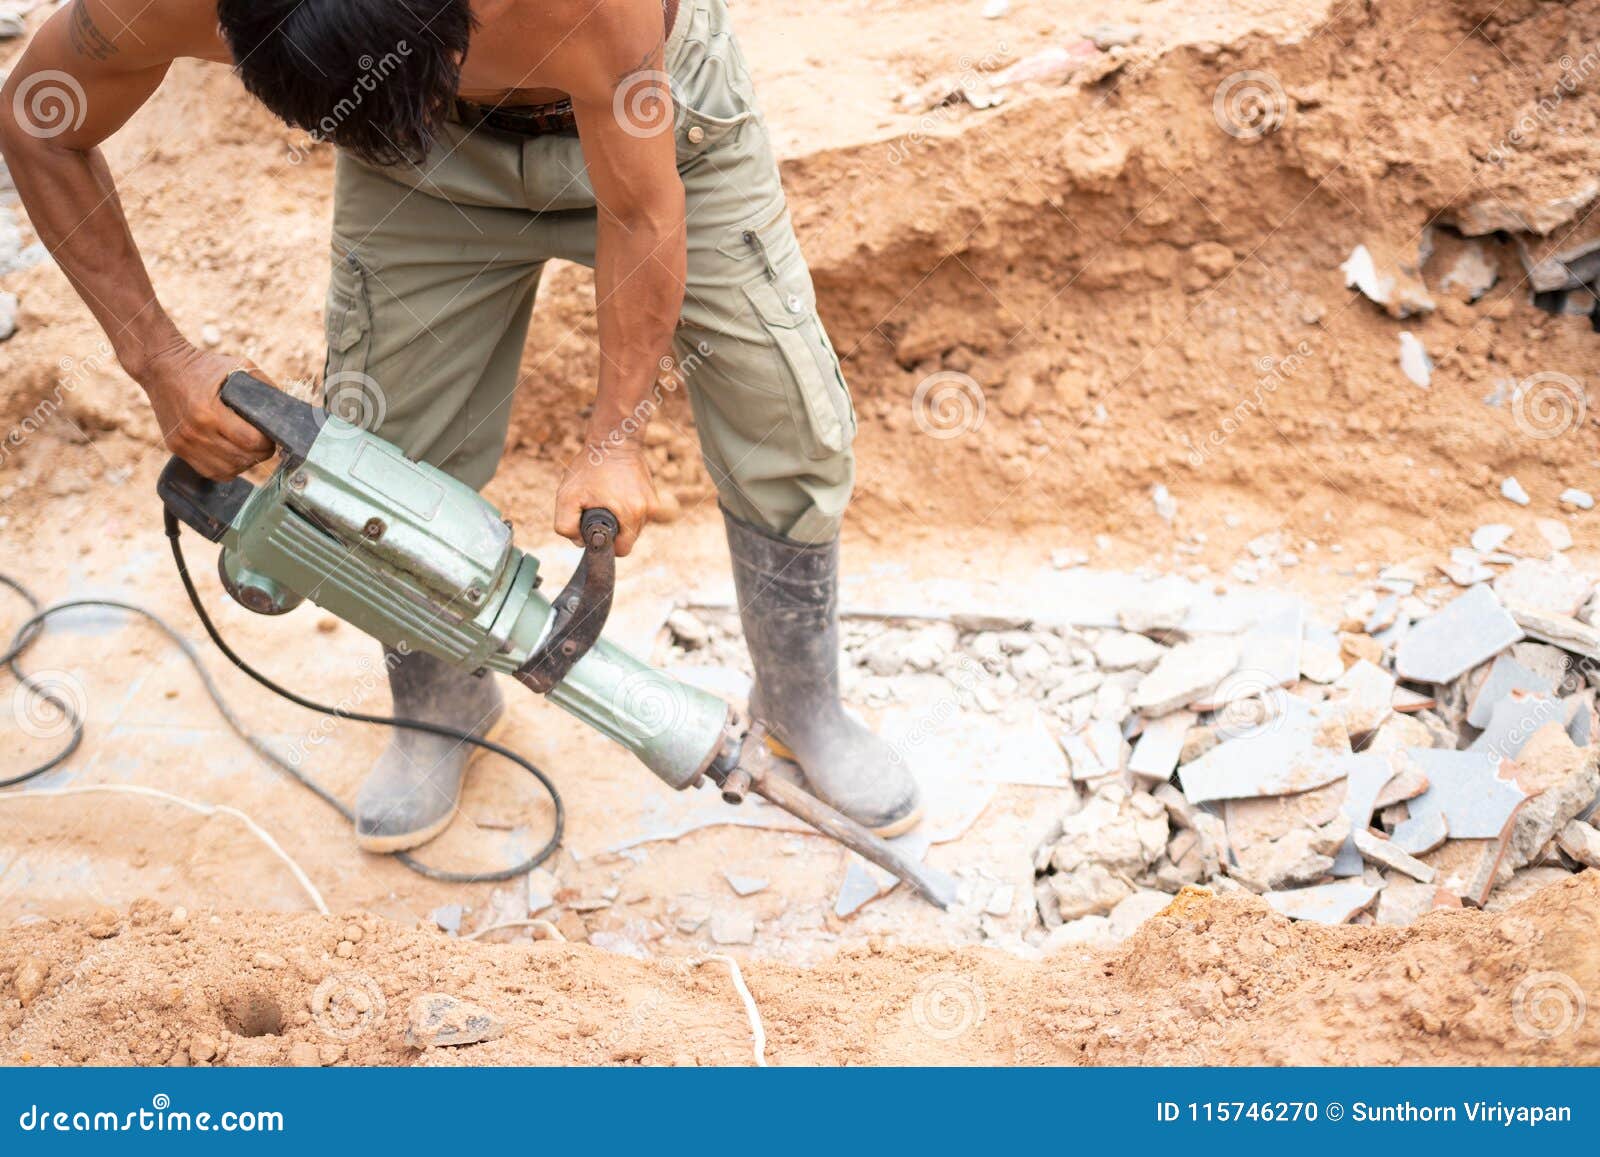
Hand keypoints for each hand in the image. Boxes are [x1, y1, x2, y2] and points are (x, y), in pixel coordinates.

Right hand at [139, 342, 275, 479]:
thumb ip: (264, 387)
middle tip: (266, 444)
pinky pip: (210, 472)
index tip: (272, 436)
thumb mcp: (238, 366)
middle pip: (241, 459)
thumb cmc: (203, 366)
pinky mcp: (177, 448)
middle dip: (260, 454)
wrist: (161, 367)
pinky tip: (233, 455)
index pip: (249, 441)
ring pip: (227, 470)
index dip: (267, 443)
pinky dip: (227, 468)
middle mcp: (195, 431)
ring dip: (245, 463)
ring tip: (250, 449)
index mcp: (209, 411)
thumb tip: (289, 411)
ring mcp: (184, 443)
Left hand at [555, 444, 656, 557]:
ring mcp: (653, 503)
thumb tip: (579, 541)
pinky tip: (616, 493)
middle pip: (628, 539)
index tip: (594, 528)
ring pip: (634, 527)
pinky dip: (627, 508)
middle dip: (612, 531)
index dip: (605, 544)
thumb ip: (566, 526)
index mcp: (630, 515)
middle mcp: (647, 511)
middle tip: (598, 510)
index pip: (622, 550)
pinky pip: (639, 514)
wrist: (614, 439)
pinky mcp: (654, 495)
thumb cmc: (590, 466)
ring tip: (607, 499)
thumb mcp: (566, 496)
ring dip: (620, 520)